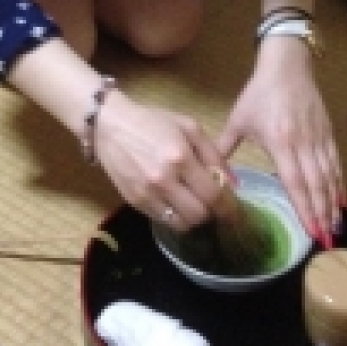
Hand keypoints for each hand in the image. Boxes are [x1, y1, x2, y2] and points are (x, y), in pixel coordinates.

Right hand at [94, 90, 227, 230]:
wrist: (110, 126)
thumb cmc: (153, 122)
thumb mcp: (189, 127)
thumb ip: (214, 154)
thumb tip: (234, 184)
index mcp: (180, 158)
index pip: (213, 195)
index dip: (229, 207)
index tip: (236, 210)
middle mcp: (164, 180)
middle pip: (199, 215)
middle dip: (211, 213)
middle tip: (213, 204)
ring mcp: (147, 194)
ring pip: (181, 224)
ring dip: (194, 218)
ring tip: (195, 204)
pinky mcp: (134, 203)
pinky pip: (163, 221)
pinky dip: (175, 217)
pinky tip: (176, 203)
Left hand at [217, 35, 342, 244]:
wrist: (286, 65)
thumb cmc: (259, 93)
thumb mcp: (239, 119)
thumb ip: (226, 148)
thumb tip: (216, 175)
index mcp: (281, 141)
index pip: (295, 181)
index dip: (304, 207)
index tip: (310, 230)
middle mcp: (303, 143)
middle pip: (316, 184)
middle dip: (321, 213)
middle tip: (326, 240)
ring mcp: (318, 138)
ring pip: (329, 176)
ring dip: (333, 203)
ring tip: (336, 227)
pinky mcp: (327, 132)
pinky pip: (335, 162)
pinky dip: (339, 182)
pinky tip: (341, 199)